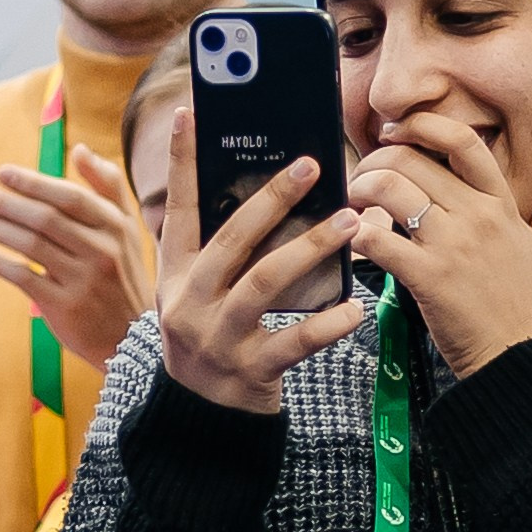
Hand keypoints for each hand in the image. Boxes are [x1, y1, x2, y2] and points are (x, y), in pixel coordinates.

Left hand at [0, 142, 155, 367]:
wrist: (132, 339)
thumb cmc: (123, 277)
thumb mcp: (127, 230)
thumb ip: (107, 187)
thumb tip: (79, 150)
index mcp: (115, 227)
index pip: (69, 197)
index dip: (33, 183)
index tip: (0, 173)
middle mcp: (101, 251)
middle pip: (43, 218)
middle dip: (1, 203)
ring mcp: (83, 280)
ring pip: (29, 245)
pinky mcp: (65, 307)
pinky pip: (23, 277)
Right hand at [157, 107, 363, 410]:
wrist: (203, 418)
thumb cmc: (213, 338)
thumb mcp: (198, 294)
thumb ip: (220, 250)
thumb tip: (262, 189)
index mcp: (176, 275)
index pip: (177, 209)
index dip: (181, 162)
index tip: (188, 113)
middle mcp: (189, 302)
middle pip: (231, 241)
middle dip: (271, 199)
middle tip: (311, 165)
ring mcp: (218, 338)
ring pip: (264, 283)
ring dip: (309, 248)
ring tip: (348, 222)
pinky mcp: (250, 371)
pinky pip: (294, 343)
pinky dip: (327, 325)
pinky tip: (355, 308)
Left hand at [350, 114, 531, 377]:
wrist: (514, 356)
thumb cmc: (525, 301)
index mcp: (500, 204)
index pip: (462, 141)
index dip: (422, 125)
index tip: (398, 131)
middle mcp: (476, 216)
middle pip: (412, 161)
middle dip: (376, 159)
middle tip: (363, 173)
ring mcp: (451, 246)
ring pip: (390, 190)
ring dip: (361, 188)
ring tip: (352, 199)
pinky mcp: (427, 277)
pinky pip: (379, 241)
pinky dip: (356, 234)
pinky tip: (352, 237)